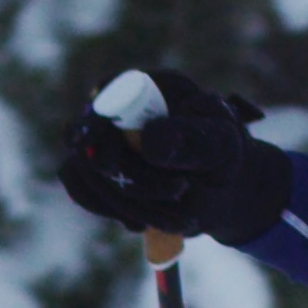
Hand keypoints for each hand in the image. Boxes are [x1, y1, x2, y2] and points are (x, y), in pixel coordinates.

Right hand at [58, 67, 291, 245]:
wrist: (223, 187)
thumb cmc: (226, 154)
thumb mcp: (222, 143)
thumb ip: (193, 139)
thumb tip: (149, 142)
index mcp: (149, 86)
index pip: (107, 91)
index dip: (98, 125)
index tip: (110, 164)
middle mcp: (117, 109)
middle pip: (86, 137)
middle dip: (127, 176)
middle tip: (178, 191)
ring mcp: (103, 141)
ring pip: (81, 171)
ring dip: (126, 203)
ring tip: (178, 215)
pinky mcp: (98, 172)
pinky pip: (83, 191)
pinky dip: (112, 211)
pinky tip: (145, 221)